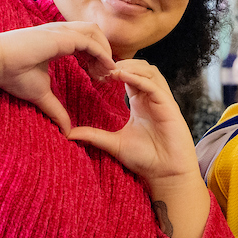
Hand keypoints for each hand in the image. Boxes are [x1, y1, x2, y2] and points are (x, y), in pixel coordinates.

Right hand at [0, 21, 116, 134]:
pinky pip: (89, 42)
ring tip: (109, 71)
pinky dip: (101, 53)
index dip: (95, 57)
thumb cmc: (12, 74)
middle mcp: (60, 32)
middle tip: (108, 75)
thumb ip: (56, 110)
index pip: (84, 42)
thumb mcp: (41, 94)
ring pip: (94, 33)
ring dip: (105, 49)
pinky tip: (107, 68)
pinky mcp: (61, 36)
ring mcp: (61, 31)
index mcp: (56, 41)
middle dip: (104, 51)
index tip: (99, 77)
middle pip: (93, 34)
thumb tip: (67, 131)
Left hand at [68, 59, 210, 237]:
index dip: (114, 70)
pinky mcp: (169, 106)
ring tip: (112, 69)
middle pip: (141, 67)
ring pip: (149, 71)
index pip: (129, 76)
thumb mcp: (114, 143)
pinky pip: (154, 86)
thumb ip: (94, 135)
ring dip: (131, 66)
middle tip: (103, 65)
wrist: (165, 174)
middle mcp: (152, 97)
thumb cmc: (145, 159)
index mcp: (140, 102)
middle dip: (123, 63)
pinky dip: (139, 79)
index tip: (95, 71)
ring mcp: (162, 100)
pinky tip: (123, 77)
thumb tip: (68, 133)